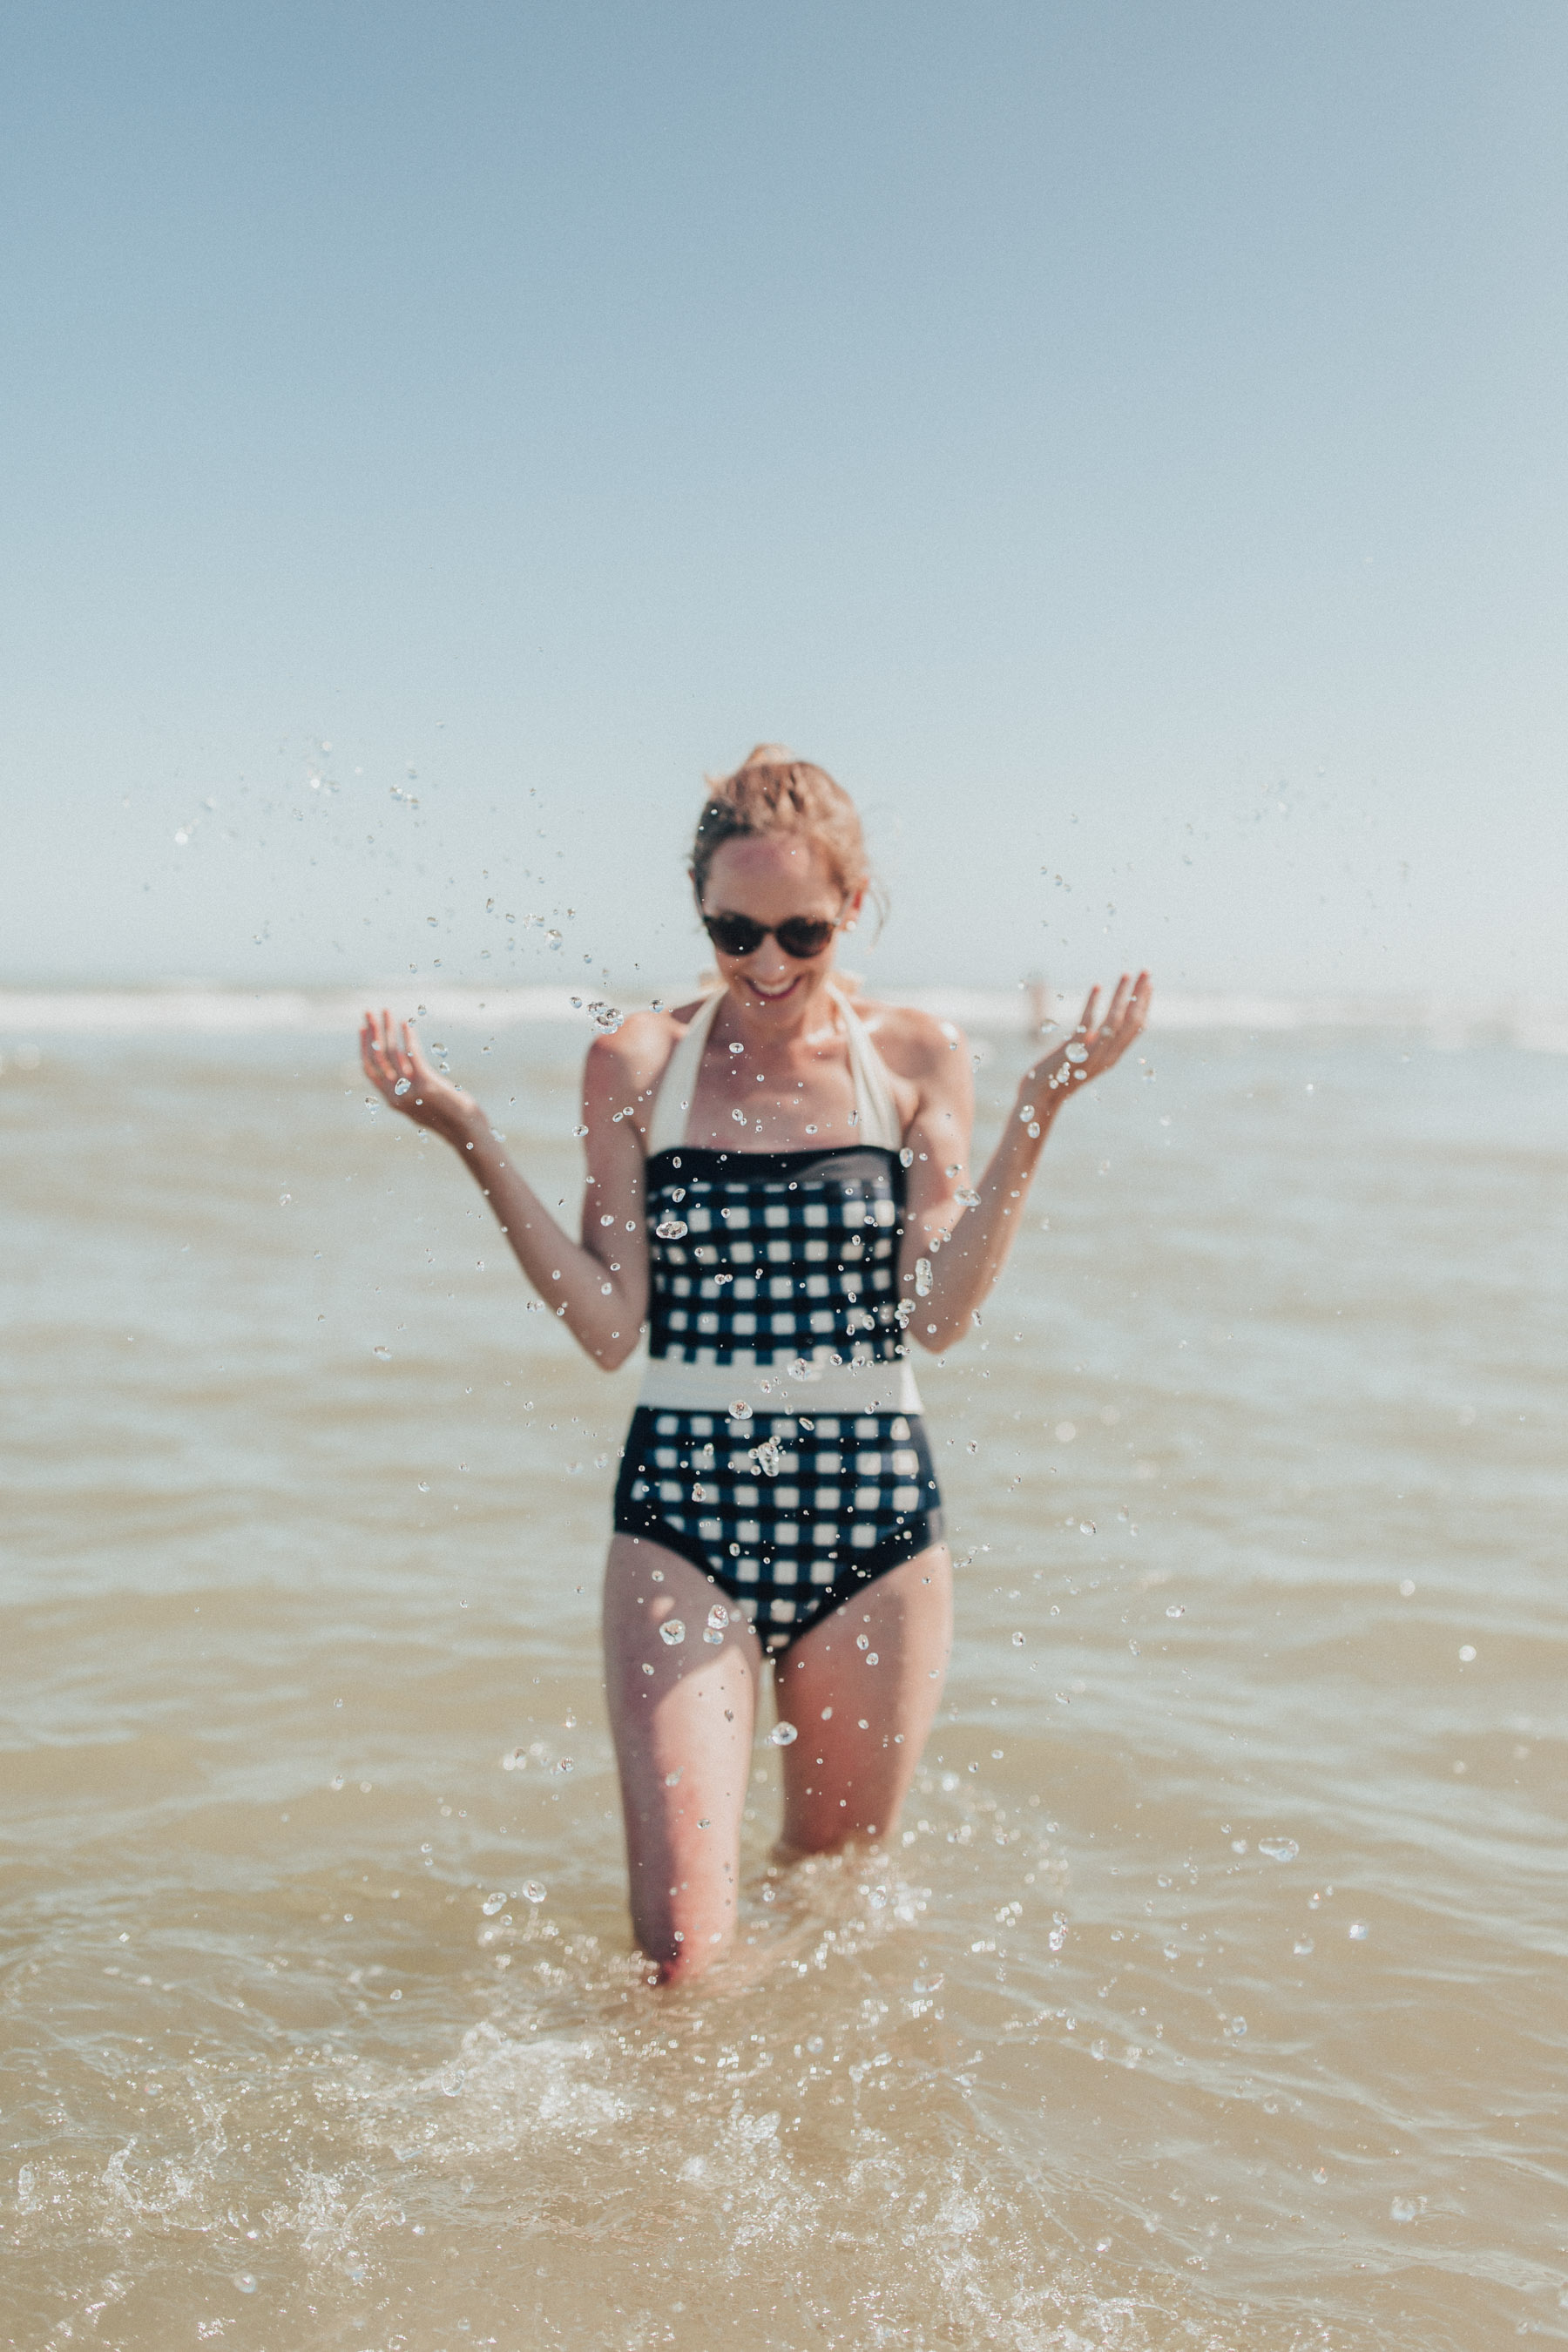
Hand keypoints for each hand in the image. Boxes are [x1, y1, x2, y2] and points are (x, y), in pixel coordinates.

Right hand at [359, 1009, 480, 1141]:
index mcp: (392, 1101)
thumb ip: (409, 1087)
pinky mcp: (425, 1084)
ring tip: (387, 1012)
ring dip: (388, 1029)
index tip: (364, 1030)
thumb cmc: (449, 1117)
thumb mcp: (422, 1103)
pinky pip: (412, 1054)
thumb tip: (402, 1062)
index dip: (365, 1048)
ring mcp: (410, 1090)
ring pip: (392, 1053)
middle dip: (372, 1033)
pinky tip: (406, 1024)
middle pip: (378, 1058)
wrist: (466, 1132)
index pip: (370, 1070)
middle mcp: (397, 1096)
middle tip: (368, 1013)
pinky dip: (408, 1037)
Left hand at [1021, 971, 1151, 1110]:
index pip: (1136, 1028)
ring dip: (1122, 994)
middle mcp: (1107, 1056)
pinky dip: (1093, 1003)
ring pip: (1114, 1019)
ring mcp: (1092, 1054)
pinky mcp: (1074, 1051)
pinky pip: (1088, 1023)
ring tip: (1126, 973)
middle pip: (1131, 1021)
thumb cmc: (1061, 1076)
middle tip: (1146, 972)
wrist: (1040, 1096)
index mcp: (1112, 1057)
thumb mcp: (1086, 1060)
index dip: (1144, 1006)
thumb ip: (1098, 1045)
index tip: (1148, 986)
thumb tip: (1105, 1028)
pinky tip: (1097, 987)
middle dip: (1140, 995)